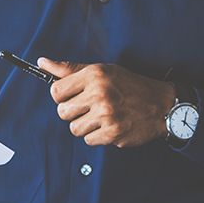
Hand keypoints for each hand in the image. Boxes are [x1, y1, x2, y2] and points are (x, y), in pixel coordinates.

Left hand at [39, 58, 175, 147]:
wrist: (162, 105)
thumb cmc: (129, 85)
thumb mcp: (102, 71)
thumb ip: (70, 69)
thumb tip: (42, 62)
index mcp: (94, 75)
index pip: (55, 91)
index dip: (62, 96)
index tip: (73, 96)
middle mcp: (99, 94)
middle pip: (62, 112)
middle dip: (72, 112)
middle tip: (89, 107)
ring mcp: (106, 115)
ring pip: (74, 128)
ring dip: (85, 125)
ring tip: (101, 117)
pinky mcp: (113, 133)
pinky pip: (89, 140)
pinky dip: (97, 136)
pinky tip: (110, 125)